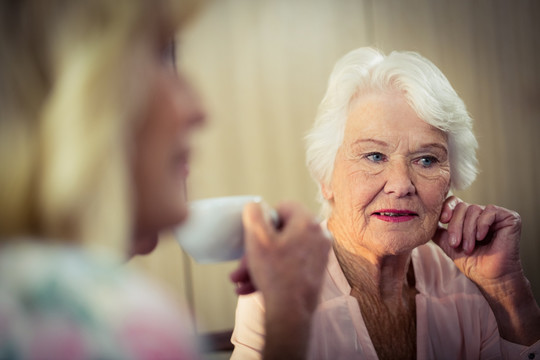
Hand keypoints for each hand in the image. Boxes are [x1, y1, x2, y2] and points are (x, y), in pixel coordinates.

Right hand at [230, 201, 330, 311]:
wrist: (291, 312)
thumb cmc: (275, 274)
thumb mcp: (257, 238)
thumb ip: (254, 213)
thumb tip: (255, 205)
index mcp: (308, 222)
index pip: (284, 206)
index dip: (265, 218)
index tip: (254, 234)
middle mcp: (319, 235)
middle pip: (281, 233)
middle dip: (256, 249)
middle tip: (241, 263)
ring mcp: (319, 254)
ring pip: (282, 251)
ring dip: (259, 263)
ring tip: (240, 279)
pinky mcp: (315, 271)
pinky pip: (289, 265)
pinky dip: (271, 272)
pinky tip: (250, 287)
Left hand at [433, 196, 539, 344]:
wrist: (490, 278)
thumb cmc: (472, 263)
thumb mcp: (448, 244)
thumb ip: (438, 231)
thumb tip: (424, 220)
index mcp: (467, 217)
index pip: (454, 202)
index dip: (446, 208)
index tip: (442, 221)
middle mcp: (481, 213)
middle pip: (462, 206)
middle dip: (456, 226)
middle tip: (456, 244)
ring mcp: (495, 215)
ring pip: (474, 210)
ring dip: (468, 231)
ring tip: (469, 247)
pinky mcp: (509, 218)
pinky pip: (490, 211)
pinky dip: (482, 225)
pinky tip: (481, 237)